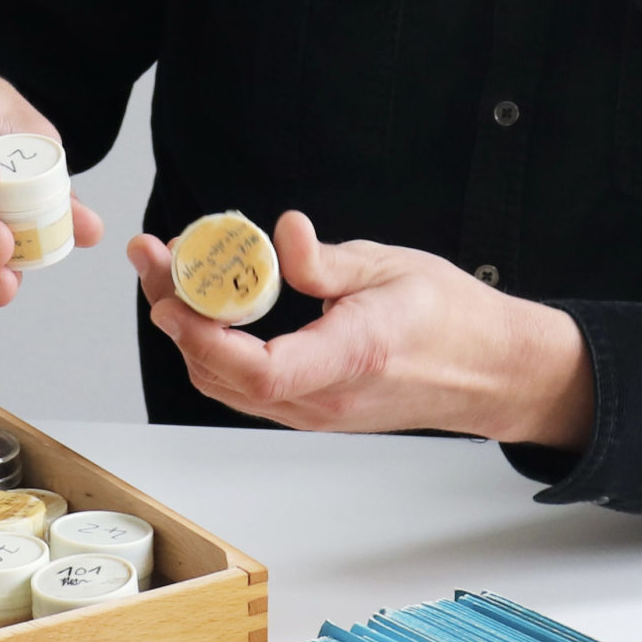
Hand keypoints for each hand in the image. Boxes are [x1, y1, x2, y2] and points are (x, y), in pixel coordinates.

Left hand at [126, 210, 591, 446]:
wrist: (488, 370)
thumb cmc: (451, 318)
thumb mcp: (393, 267)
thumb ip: (328, 261)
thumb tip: (286, 231)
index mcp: (353, 357)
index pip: (264, 371)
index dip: (206, 338)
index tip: (173, 297)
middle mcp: (327, 396)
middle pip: (226, 377)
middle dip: (177, 317)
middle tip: (154, 259)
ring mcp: (316, 411)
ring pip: (227, 387)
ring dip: (188, 333)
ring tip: (169, 274)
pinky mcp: (311, 409)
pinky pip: (245, 388)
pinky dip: (213, 349)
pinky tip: (205, 306)